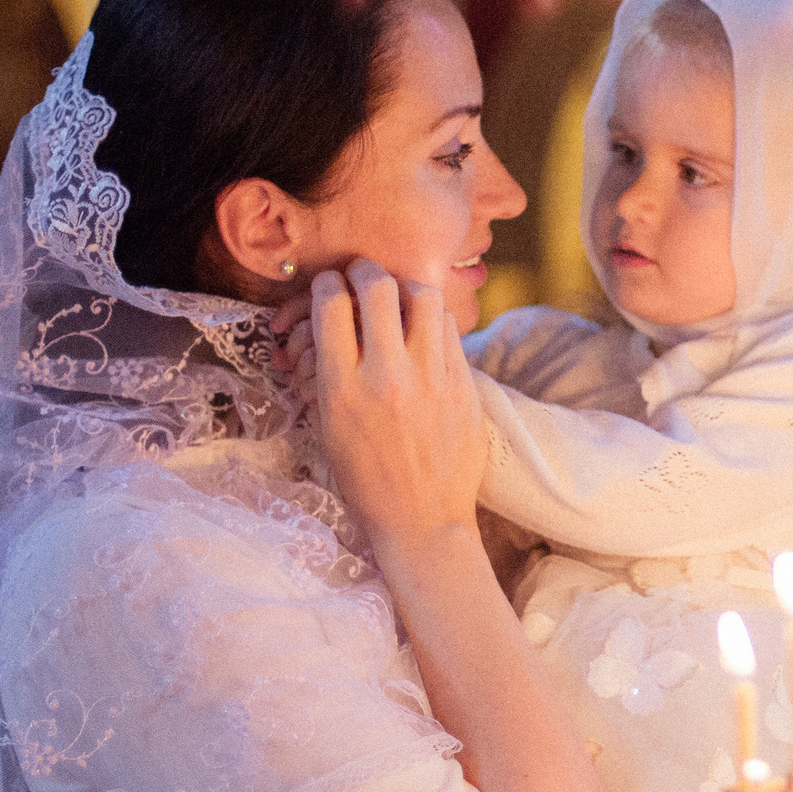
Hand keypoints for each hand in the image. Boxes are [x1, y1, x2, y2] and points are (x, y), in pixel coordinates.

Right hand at [310, 259, 486, 559]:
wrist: (423, 520)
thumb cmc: (366, 480)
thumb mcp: (330, 426)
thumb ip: (329, 370)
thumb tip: (330, 320)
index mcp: (343, 389)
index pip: (331, 305)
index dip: (327, 284)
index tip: (330, 285)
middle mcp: (388, 376)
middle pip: (378, 287)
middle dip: (365, 271)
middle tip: (362, 275)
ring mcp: (432, 378)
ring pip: (423, 297)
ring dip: (405, 289)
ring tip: (398, 298)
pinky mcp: (465, 385)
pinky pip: (449, 329)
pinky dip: (432, 320)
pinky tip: (423, 330)